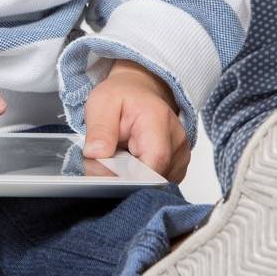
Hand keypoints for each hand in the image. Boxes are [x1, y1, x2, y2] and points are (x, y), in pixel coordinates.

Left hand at [82, 61, 189, 179]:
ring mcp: (180, 154)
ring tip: (123, 158)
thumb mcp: (101, 103)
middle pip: (155, 176)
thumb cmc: (122, 97)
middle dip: (129, 177)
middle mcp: (177, 139)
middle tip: (110, 163)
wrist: (138, 93)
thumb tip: (96, 154)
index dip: (132, 176)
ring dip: (136, 177)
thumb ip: (100, 129)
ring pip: (157, 182)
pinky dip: (143, 178)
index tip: (110, 177)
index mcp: (159, 120)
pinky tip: (133, 163)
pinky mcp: (178, 166)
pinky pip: (159, 182)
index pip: (154, 160)